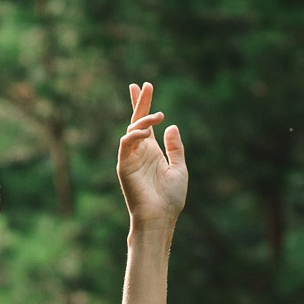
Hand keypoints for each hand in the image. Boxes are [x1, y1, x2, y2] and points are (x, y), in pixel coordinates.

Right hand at [117, 82, 186, 228]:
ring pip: (132, 130)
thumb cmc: (170, 199)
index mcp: (152, 152)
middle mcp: (140, 152)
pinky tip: (147, 133)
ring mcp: (130, 158)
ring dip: (143, 120)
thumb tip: (170, 126)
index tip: (145, 86)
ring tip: (157, 116)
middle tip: (144, 85)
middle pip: (136, 121)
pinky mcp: (124, 166)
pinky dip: (135, 135)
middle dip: (140, 102)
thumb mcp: (179, 168)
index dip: (145, 105)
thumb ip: (175, 147)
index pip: (146, 124)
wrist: (160, 218)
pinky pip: (126, 144)